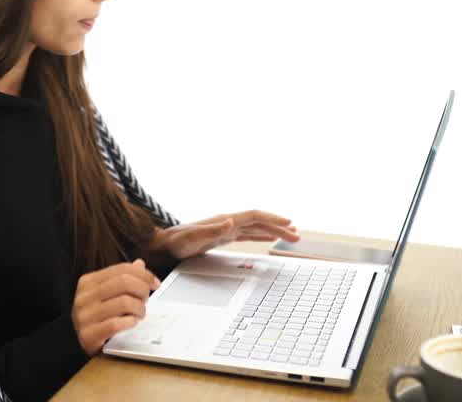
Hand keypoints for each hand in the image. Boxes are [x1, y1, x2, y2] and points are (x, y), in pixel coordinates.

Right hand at [72, 259, 160, 354]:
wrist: (76, 342)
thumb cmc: (96, 316)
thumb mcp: (106, 294)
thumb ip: (121, 278)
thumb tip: (139, 264)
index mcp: (88, 282)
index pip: (121, 269)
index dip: (144, 274)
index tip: (155, 283)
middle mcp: (84, 297)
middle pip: (124, 282)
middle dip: (142, 290)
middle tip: (146, 299)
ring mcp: (84, 316)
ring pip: (124, 303)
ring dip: (139, 308)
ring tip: (140, 313)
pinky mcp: (88, 335)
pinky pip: (116, 324)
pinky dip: (130, 322)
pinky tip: (131, 323)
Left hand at [149, 210, 299, 259]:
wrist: (164, 245)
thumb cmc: (176, 242)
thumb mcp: (193, 237)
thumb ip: (211, 231)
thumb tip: (230, 221)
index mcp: (224, 220)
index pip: (254, 216)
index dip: (272, 218)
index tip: (289, 223)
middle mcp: (227, 222)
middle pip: (259, 221)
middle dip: (278, 226)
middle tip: (296, 234)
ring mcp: (226, 229)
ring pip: (255, 228)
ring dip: (273, 230)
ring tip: (290, 235)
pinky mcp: (222, 237)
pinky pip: (247, 234)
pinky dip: (260, 235)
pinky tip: (268, 238)